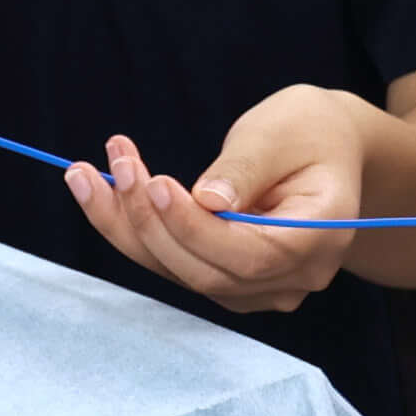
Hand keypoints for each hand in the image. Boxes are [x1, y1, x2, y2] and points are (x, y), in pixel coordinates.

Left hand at [71, 93, 377, 314]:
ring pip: (183, 273)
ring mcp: (263, 286)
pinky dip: (135, 232)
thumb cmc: (310, 130)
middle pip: (209, 273)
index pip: (251, 254)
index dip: (196, 229)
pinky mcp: (231, 280)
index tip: (155, 183)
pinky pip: (177, 265)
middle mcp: (296, 275)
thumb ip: (245, 168)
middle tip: (114, 165)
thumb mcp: (281, 132)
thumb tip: (205, 201)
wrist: (329, 147)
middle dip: (151, 223)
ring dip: (128, 227)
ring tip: (86, 175)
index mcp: (323, 235)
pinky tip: (100, 192)